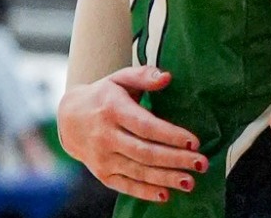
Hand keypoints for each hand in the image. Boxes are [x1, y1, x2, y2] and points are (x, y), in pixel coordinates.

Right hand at [56, 67, 204, 202]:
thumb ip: (144, 75)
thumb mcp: (120, 78)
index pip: (145, 126)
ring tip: (190, 182)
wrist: (68, 118)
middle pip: (144, 152)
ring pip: (137, 171)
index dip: (170, 135)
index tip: (194, 141)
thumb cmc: (104, 95)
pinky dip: (144, 192)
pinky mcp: (102, 174)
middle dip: (175, 160)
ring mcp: (102, 158)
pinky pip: (124, 185)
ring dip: (165, 178)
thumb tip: (167, 77)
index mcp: (113, 111)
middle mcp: (106, 137)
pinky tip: (165, 195)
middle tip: (202, 163)